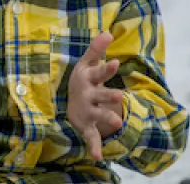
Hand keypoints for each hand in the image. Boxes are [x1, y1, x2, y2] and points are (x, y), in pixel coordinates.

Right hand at [66, 31, 124, 160]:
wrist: (69, 104)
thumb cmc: (83, 81)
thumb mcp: (87, 64)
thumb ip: (96, 49)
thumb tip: (108, 32)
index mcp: (87, 79)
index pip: (99, 72)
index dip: (107, 69)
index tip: (116, 63)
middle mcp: (86, 95)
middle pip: (99, 94)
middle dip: (108, 95)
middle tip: (120, 96)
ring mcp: (87, 110)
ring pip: (98, 114)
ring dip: (106, 118)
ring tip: (118, 122)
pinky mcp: (87, 126)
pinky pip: (91, 136)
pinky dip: (94, 146)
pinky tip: (98, 157)